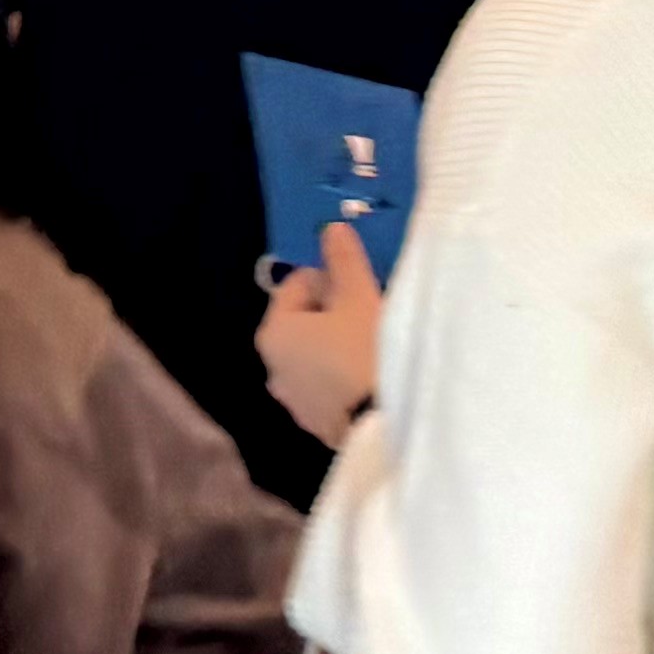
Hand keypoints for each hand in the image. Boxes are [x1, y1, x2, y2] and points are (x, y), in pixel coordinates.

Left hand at [254, 213, 384, 446]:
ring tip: (373, 346)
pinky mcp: (316, 425)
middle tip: (369, 313)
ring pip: (315, 356)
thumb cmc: (365, 351)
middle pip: (303, 322)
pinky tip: (370, 377)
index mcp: (273, 332)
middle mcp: (272, 367)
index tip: (360, 286)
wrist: (382, 425)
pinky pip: (327, 386)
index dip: (330, 278)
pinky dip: (343, 376)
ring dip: (338, 345)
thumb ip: (343, 260)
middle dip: (333, 313)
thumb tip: (330, 228)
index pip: (297, 285)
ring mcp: (293, 401)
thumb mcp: (358, 297)